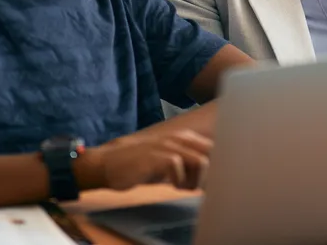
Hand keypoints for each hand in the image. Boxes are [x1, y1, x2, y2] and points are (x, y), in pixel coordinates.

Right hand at [83, 129, 211, 191]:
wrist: (108, 165)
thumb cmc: (141, 166)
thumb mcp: (169, 162)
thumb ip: (189, 164)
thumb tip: (212, 177)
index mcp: (185, 138)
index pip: (214, 148)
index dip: (219, 166)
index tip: (211, 182)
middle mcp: (178, 138)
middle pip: (213, 153)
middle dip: (211, 174)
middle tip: (196, 187)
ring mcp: (167, 146)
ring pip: (201, 161)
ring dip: (196, 180)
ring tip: (182, 187)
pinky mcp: (155, 156)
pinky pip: (178, 166)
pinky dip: (179, 181)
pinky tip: (171, 186)